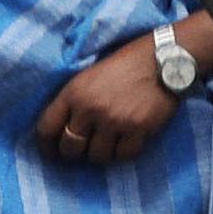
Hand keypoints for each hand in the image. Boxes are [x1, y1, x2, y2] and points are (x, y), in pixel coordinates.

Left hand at [34, 34, 181, 166]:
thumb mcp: (90, 75)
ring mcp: (115, 120)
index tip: (52, 152)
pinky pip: (124, 155)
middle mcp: (90, 109)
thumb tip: (62, 129)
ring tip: (109, 144)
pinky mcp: (138, 128)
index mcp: (74, 92)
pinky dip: (125, 152)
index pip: (46, 129)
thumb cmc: (127, 64)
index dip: (46, 146)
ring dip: (102, 153)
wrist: (166, 58)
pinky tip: (129, 142)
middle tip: (85, 149)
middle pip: (70, 148)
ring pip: (97, 156)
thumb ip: (74, 100)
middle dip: (75, 152)